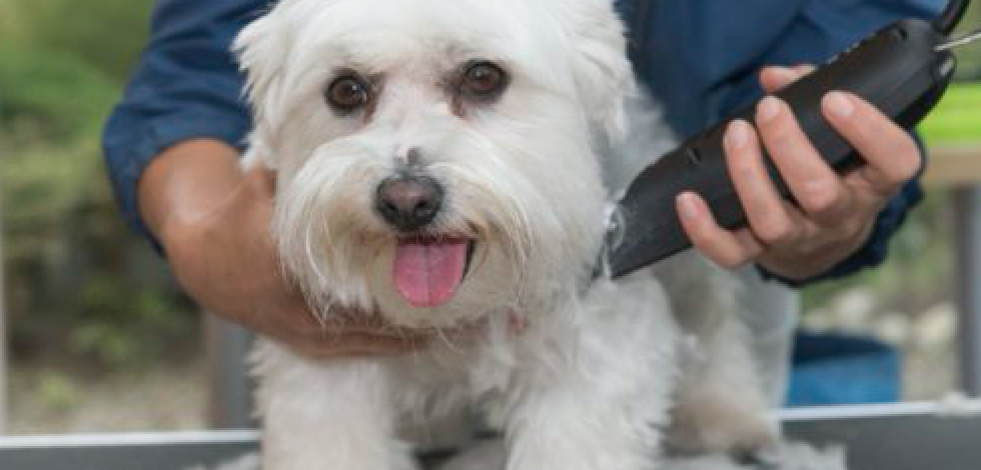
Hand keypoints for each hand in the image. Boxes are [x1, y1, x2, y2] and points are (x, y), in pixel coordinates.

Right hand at [140, 139, 436, 358]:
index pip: (357, 266)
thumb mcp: (268, 181)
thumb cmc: (244, 214)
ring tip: (459, 323)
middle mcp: (300, 300)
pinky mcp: (307, 345)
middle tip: (466, 297)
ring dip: (414, 329)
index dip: (402, 264)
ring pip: (372, 337)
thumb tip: (356, 145)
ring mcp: (304, 329)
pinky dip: (393, 344)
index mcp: (291, 258)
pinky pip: (359, 350)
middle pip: (375, 310)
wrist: (205, 263)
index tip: (439, 254)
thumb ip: (304, 165)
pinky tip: (425, 337)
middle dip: (419, 303)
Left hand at [676, 66, 921, 280]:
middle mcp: (840, 216)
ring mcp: (799, 238)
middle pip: (819, 193)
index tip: (835, 100)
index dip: (869, 131)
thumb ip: (812, 93)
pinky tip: (687, 199)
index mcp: (873, 182)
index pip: (895, 162)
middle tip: (769, 109)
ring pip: (773, 222)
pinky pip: (730, 253)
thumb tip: (772, 76)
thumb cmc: (833, 168)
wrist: (824, 239)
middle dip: (790, 147)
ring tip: (735, 134)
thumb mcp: (840, 132)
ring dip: (748, 176)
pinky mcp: (761, 254)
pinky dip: (704, 230)